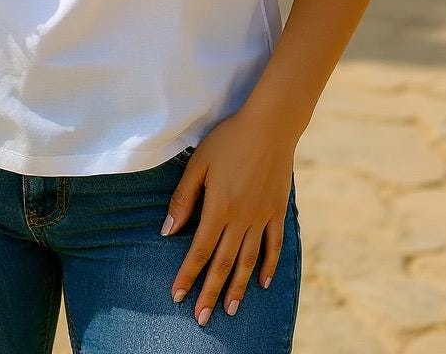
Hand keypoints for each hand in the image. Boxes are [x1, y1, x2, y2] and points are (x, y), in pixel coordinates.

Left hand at [161, 110, 296, 326]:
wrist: (270, 125)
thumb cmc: (229, 139)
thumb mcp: (199, 163)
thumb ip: (183, 199)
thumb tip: (167, 232)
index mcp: (219, 208)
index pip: (199, 251)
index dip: (187, 275)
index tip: (177, 296)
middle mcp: (241, 219)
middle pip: (223, 263)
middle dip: (210, 292)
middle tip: (202, 318)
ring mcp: (262, 217)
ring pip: (248, 261)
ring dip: (238, 287)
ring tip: (229, 309)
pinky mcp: (278, 211)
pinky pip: (274, 245)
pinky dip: (269, 266)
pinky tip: (263, 283)